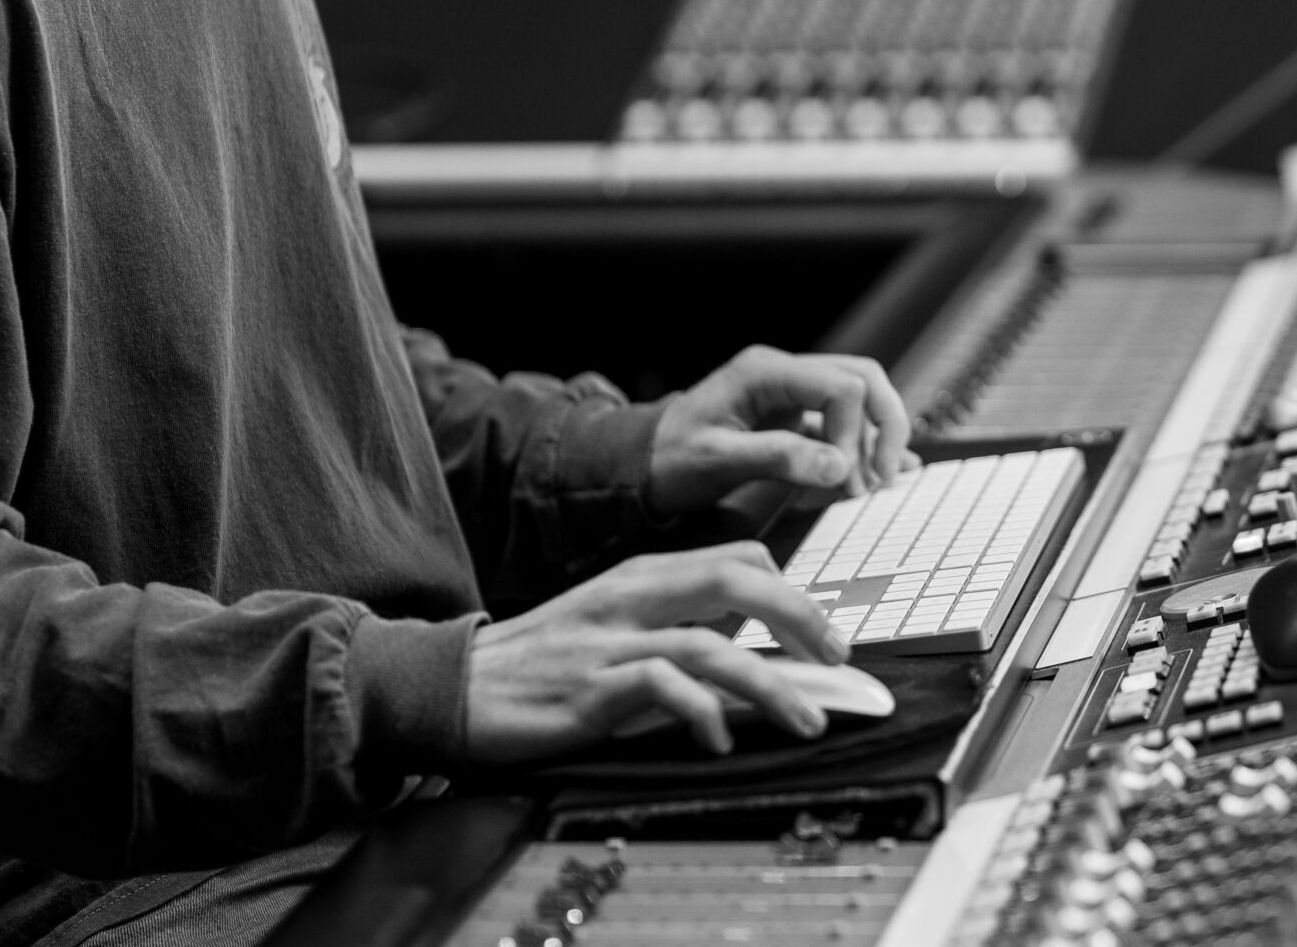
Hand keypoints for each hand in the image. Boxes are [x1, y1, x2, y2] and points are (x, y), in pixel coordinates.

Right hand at [462, 541, 842, 762]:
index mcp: (645, 575)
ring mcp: (612, 639)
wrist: (456, 684)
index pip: (740, 558)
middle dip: (801, 617)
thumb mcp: (614, 625)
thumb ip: (675, 625)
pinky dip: (702, 714)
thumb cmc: (542, 661)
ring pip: (712, 643)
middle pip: (738, 582)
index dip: (794, 591)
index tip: (827, 635)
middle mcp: (634, 596)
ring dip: (771, 683)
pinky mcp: (590, 686)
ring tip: (807, 717)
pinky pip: (662, 689)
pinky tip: (720, 740)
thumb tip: (750, 653)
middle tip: (840, 659)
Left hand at [647, 345, 914, 521]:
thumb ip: (777, 458)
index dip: (856, 434)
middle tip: (882, 479)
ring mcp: (791, 392)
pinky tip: (888, 470)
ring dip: (877, 437)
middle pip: (862, 379)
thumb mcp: (716, 462)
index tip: (847, 482)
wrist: (640, 466)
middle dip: (883, 427)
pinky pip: (843, 420)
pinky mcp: (794, 415)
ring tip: (877, 484)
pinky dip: (866, 442)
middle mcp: (783, 373)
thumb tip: (840, 467)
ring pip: (860, 395)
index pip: (842, 387)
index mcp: (765, 372)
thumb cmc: (669, 461)